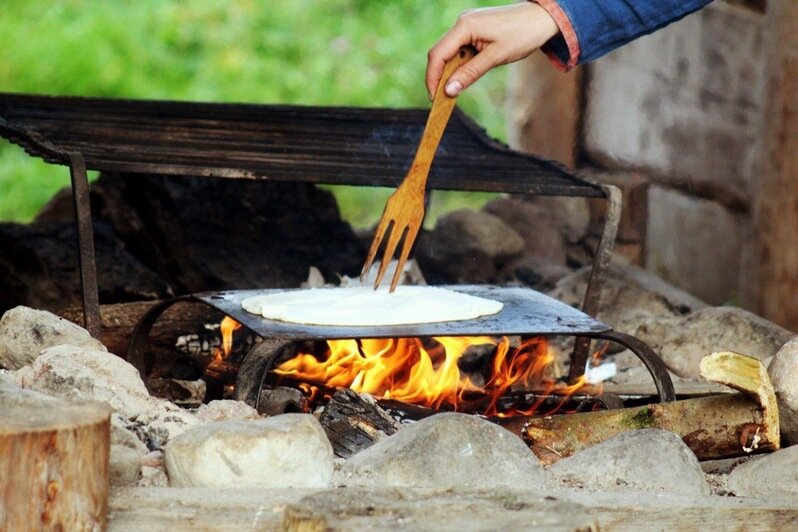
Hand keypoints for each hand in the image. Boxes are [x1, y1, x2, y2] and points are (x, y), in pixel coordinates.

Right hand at [426, 2, 559, 97]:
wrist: (542, 18)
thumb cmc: (522, 35)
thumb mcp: (495, 57)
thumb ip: (470, 73)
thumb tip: (448, 90)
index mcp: (465, 26)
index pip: (438, 54)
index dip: (433, 78)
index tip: (434, 98)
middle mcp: (462, 23)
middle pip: (440, 53)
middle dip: (438, 77)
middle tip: (441, 99)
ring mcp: (468, 25)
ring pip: (449, 52)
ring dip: (449, 72)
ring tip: (453, 92)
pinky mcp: (474, 30)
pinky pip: (460, 49)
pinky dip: (459, 65)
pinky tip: (463, 78)